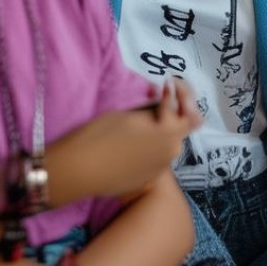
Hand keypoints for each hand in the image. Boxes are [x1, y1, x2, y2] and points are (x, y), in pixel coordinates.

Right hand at [50, 79, 200, 200]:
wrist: (78, 171)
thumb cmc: (100, 135)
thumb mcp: (129, 115)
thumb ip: (152, 112)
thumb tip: (161, 108)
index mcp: (169, 132)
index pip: (188, 110)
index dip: (179, 94)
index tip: (166, 85)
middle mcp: (171, 152)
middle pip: (180, 129)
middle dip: (172, 115)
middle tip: (156, 102)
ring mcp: (160, 168)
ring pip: (167, 146)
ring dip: (160, 134)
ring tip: (140, 125)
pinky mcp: (147, 180)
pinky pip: (155, 160)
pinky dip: (149, 150)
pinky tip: (130, 147)